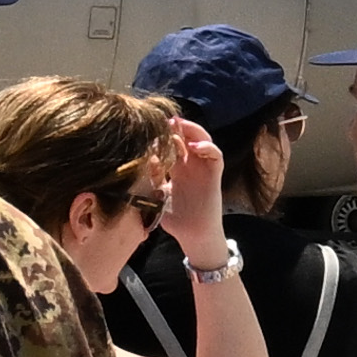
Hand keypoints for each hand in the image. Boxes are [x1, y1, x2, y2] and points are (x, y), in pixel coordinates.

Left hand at [160, 113, 228, 233]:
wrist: (193, 236)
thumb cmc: (175, 219)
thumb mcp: (158, 194)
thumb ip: (151, 178)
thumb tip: (141, 160)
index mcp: (178, 169)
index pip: (173, 144)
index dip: (164, 134)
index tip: (151, 127)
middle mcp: (192, 166)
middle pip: (188, 137)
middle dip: (178, 126)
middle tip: (165, 120)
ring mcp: (204, 169)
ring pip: (203, 140)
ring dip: (193, 130)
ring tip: (180, 125)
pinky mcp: (215, 176)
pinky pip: (216, 156)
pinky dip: (207, 147)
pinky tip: (193, 146)